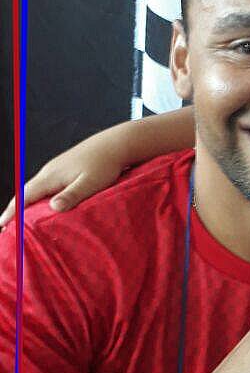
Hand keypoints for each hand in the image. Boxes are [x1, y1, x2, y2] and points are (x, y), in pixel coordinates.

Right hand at [0, 140, 125, 226]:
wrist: (114, 144)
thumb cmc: (104, 164)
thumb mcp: (90, 183)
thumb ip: (72, 195)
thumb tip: (53, 207)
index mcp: (51, 176)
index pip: (24, 196)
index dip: (12, 211)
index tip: (1, 225)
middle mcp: (48, 172)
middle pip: (25, 193)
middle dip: (13, 210)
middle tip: (4, 227)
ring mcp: (55, 170)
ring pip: (34, 189)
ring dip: (24, 204)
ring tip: (19, 221)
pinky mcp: (63, 170)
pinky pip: (44, 187)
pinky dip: (36, 198)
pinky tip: (41, 206)